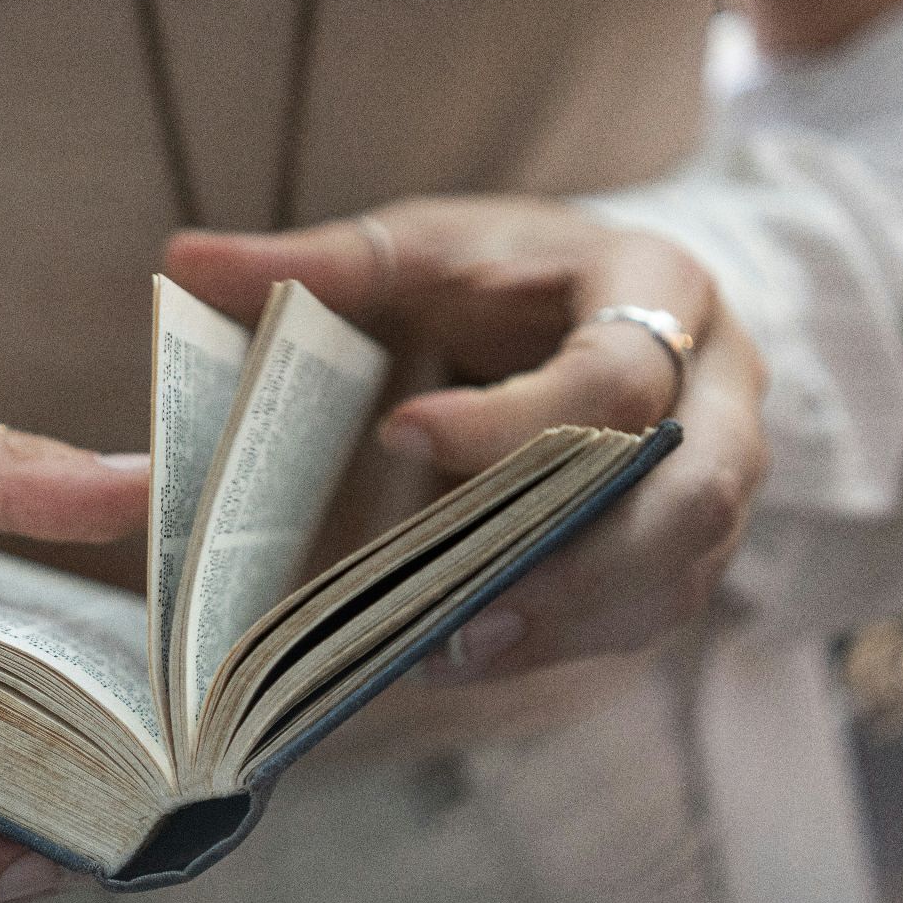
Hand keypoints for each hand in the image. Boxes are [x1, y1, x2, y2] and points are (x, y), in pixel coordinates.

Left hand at [167, 196, 768, 679]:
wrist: (593, 298)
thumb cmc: (502, 272)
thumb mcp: (423, 247)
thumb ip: (322, 263)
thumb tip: (186, 259)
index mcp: (656, 288)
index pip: (614, 372)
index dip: (516, 418)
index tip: (401, 433)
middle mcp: (717, 385)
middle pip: (692, 491)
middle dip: (579, 561)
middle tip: (460, 609)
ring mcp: (717, 470)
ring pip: (681, 567)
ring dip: (573, 620)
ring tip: (454, 653)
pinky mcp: (689, 536)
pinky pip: (655, 606)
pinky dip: (569, 637)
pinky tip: (476, 655)